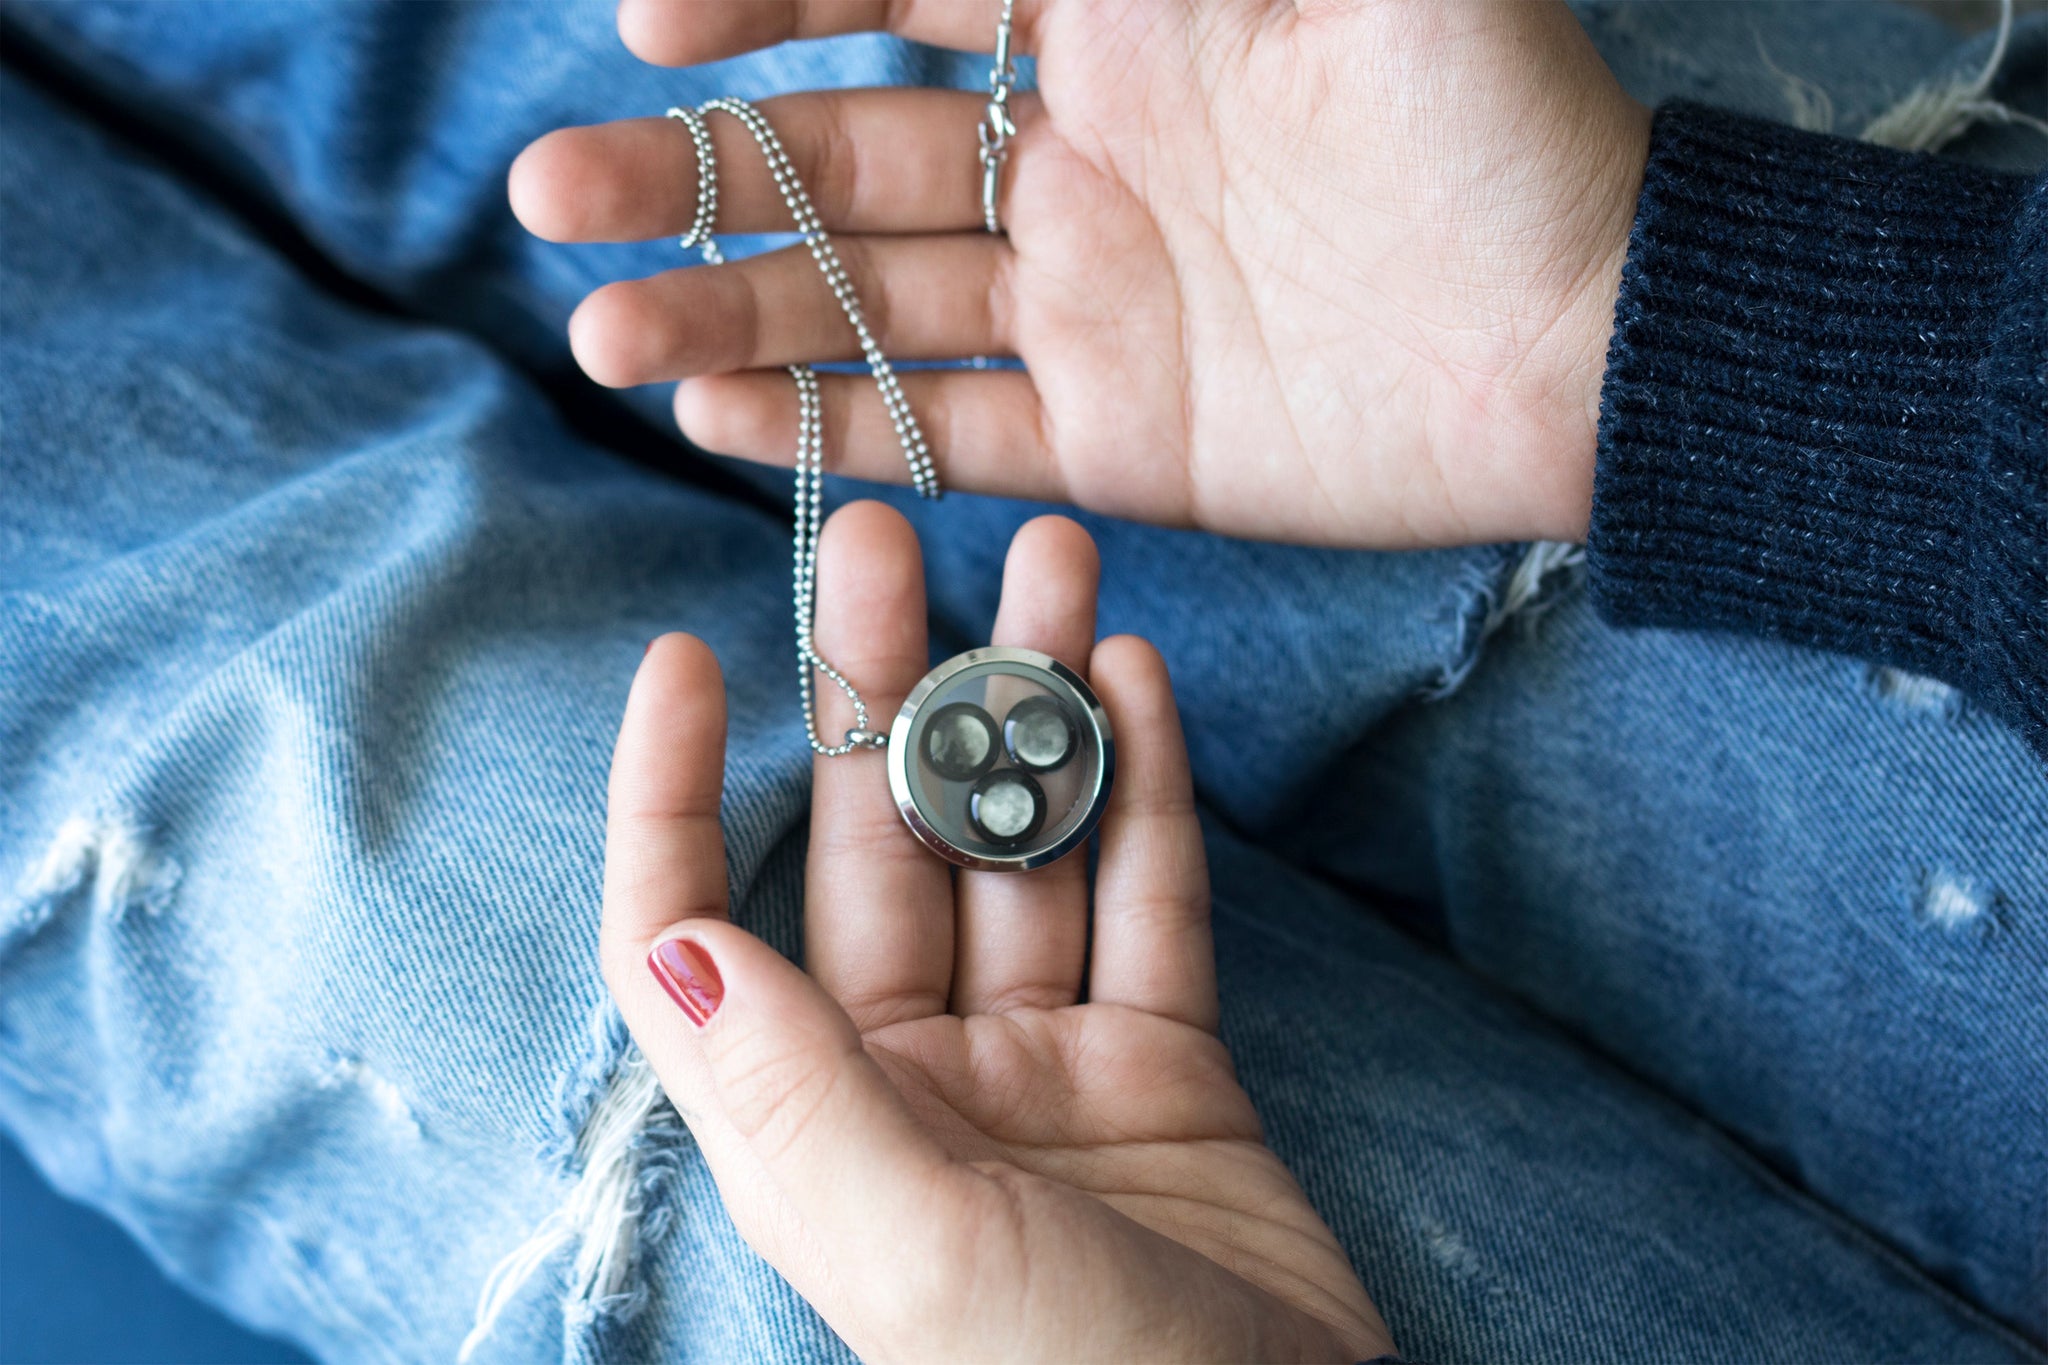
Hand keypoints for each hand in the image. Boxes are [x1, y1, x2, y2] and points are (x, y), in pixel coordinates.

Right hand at [513, 0, 1646, 548]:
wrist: (1590, 340)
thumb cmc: (1491, 116)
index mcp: (1110, 20)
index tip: (648, 17)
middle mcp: (1072, 157)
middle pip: (837, 152)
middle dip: (694, 171)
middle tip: (556, 194)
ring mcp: (1083, 301)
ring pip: (866, 301)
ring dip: (728, 314)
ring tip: (598, 328)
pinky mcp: (1117, 431)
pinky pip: (947, 428)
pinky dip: (834, 428)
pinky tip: (710, 417)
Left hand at [602, 503, 1393, 1361]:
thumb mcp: (916, 1252)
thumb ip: (794, 1090)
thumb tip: (671, 934)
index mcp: (807, 1127)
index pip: (694, 932)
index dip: (666, 796)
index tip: (679, 655)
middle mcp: (906, 1081)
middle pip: (875, 847)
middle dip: (881, 691)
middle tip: (892, 542)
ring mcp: (1037, 1064)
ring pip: (1021, 847)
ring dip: (1030, 710)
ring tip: (1056, 568)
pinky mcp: (1159, 1063)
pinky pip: (1144, 899)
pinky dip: (1141, 791)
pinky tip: (1133, 681)